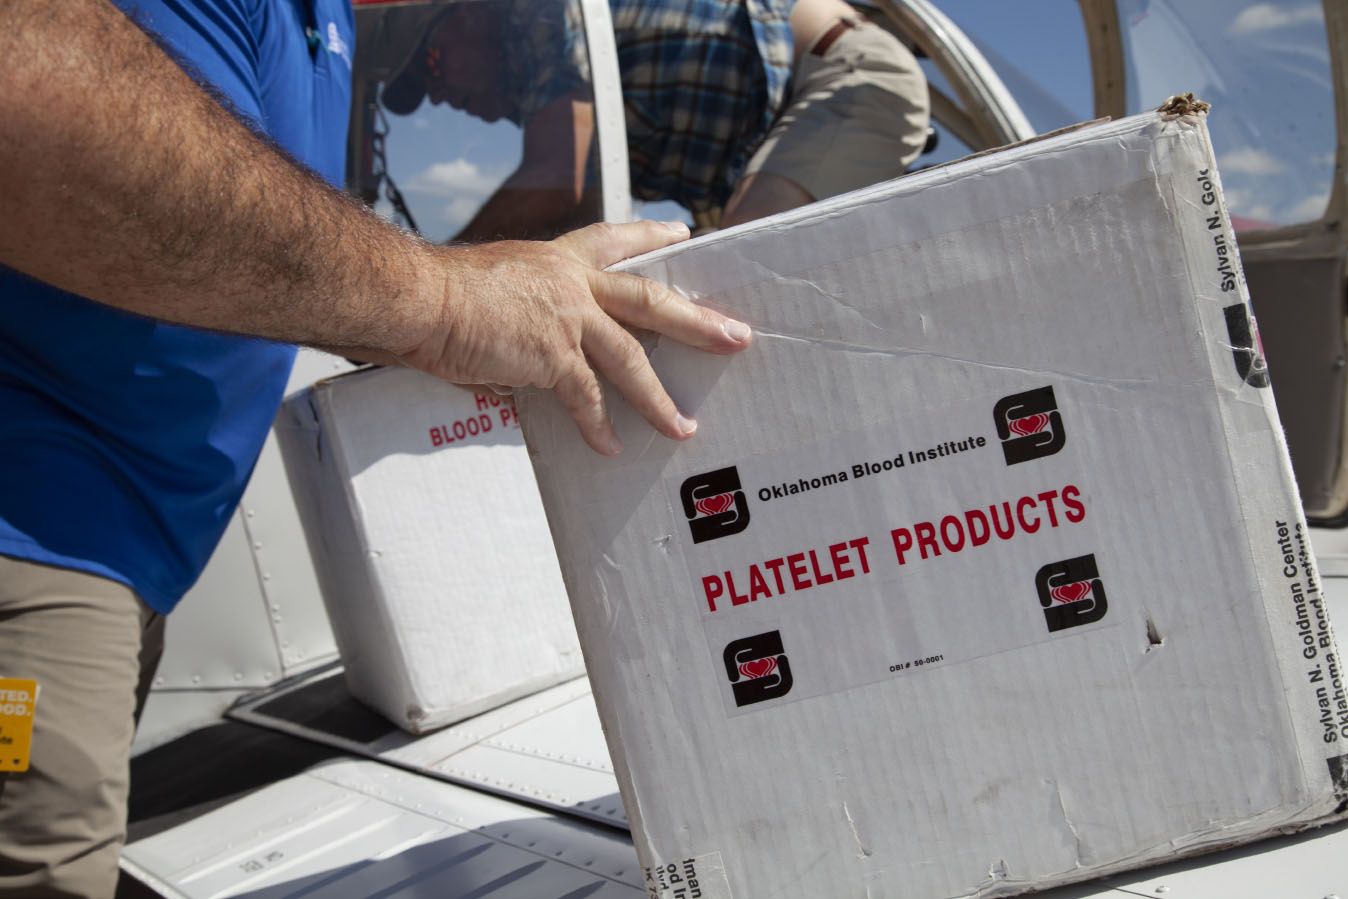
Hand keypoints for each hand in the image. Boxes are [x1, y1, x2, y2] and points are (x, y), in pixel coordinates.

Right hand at [399, 220, 752, 454]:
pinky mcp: (552, 356)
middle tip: (735, 335)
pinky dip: (597, 427)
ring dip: (658, 398)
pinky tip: (610, 448)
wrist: (419, 298)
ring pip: (631, 359)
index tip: (683, 233)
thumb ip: (515, 316)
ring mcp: (567, 318)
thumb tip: (514, 365)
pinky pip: (585, 399)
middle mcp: (570, 282)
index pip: (613, 239)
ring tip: (684, 426)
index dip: (650, 236)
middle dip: (696, 320)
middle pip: (650, 299)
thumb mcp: (488, 287)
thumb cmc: (436, 292)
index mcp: (555, 258)